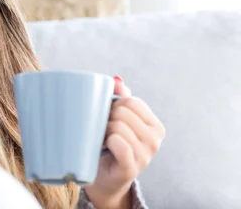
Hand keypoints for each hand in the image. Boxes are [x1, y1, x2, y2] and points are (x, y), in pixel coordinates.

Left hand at [85, 76, 165, 208]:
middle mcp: (155, 140)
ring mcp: (145, 156)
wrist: (104, 178)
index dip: (113, 104)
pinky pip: (118, 143)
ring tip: (102, 140)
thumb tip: (116, 79)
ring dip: (103, 131)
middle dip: (107, 117)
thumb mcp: (117, 119)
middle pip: (124, 111)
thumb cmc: (110, 144)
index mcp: (155, 126)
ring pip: (118, 126)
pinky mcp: (132, 168)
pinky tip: (104, 147)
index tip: (108, 116)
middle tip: (103, 130)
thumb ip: (120, 97)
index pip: (131, 101)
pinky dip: (107, 142)